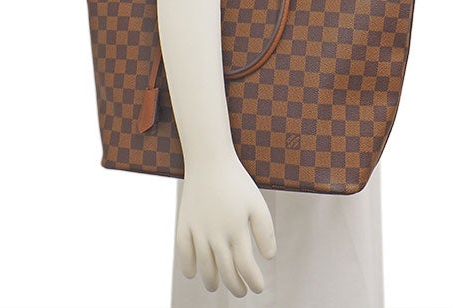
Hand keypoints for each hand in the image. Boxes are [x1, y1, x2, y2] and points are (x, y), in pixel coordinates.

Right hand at [175, 155, 276, 296]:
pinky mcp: (184, 222)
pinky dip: (188, 265)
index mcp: (236, 230)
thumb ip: (265, 232)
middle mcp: (216, 234)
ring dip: (211, 280)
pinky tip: (193, 273)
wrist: (209, 160)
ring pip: (204, 266)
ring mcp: (198, 230)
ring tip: (217, 285)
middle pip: (225, 271)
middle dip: (235, 286)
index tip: (259, 287)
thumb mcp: (257, 204)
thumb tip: (268, 258)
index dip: (254, 281)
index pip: (246, 267)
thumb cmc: (237, 182)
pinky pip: (183, 250)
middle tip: (242, 292)